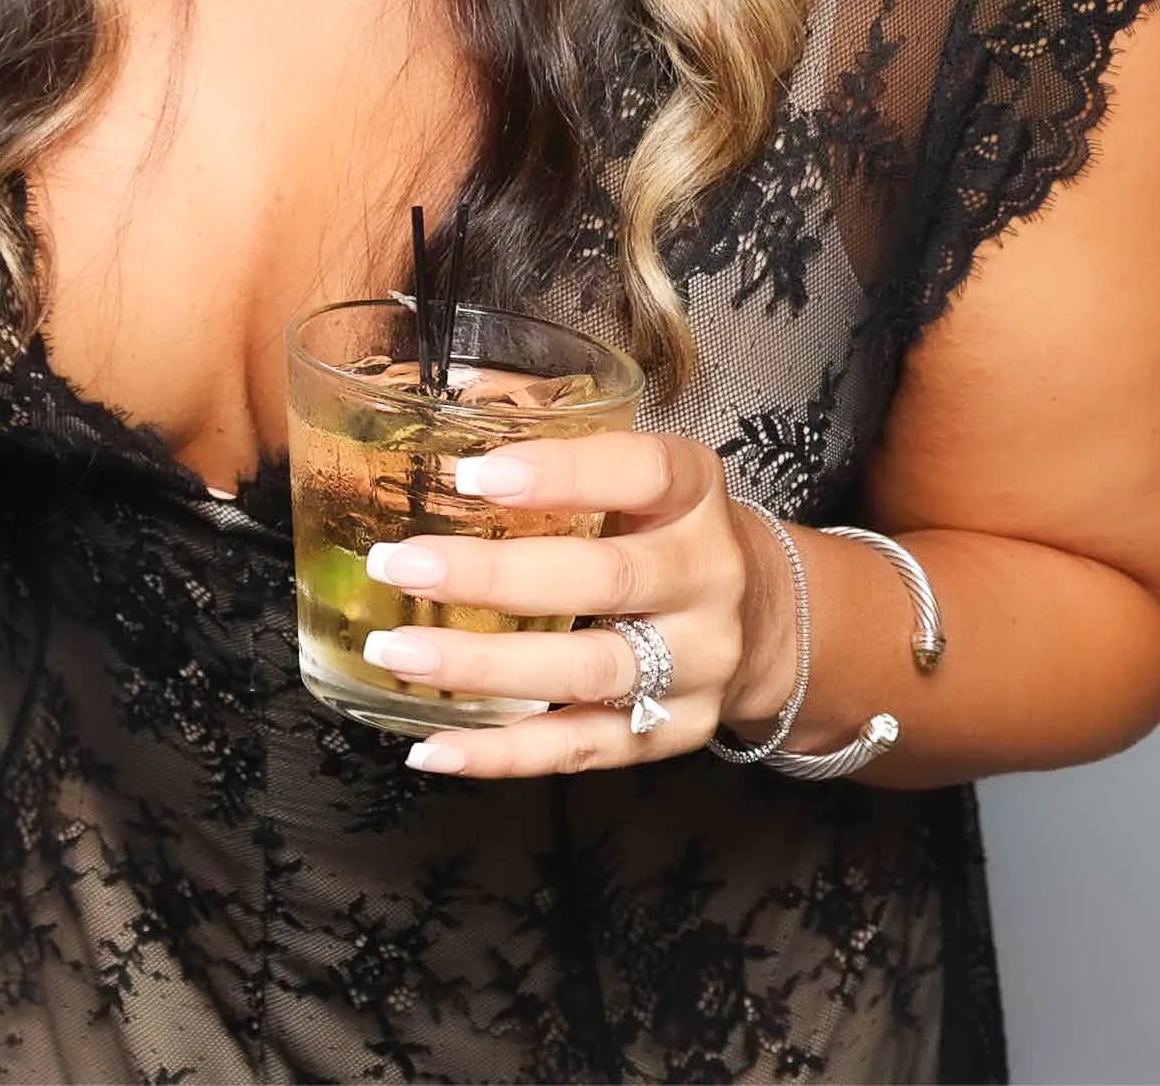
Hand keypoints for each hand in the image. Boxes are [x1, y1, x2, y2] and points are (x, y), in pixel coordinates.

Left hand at [353, 432, 776, 777]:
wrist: (761, 619)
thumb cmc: (662, 531)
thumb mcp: (637, 478)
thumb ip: (556, 449)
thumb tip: (443, 406)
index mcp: (695, 495)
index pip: (643, 471)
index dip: (561, 472)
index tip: (473, 475)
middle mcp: (708, 579)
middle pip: (605, 579)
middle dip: (493, 575)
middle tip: (401, 564)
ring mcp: (698, 664)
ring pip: (589, 670)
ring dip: (484, 665)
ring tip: (398, 654)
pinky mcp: (674, 732)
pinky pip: (583, 748)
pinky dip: (504, 752)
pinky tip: (433, 745)